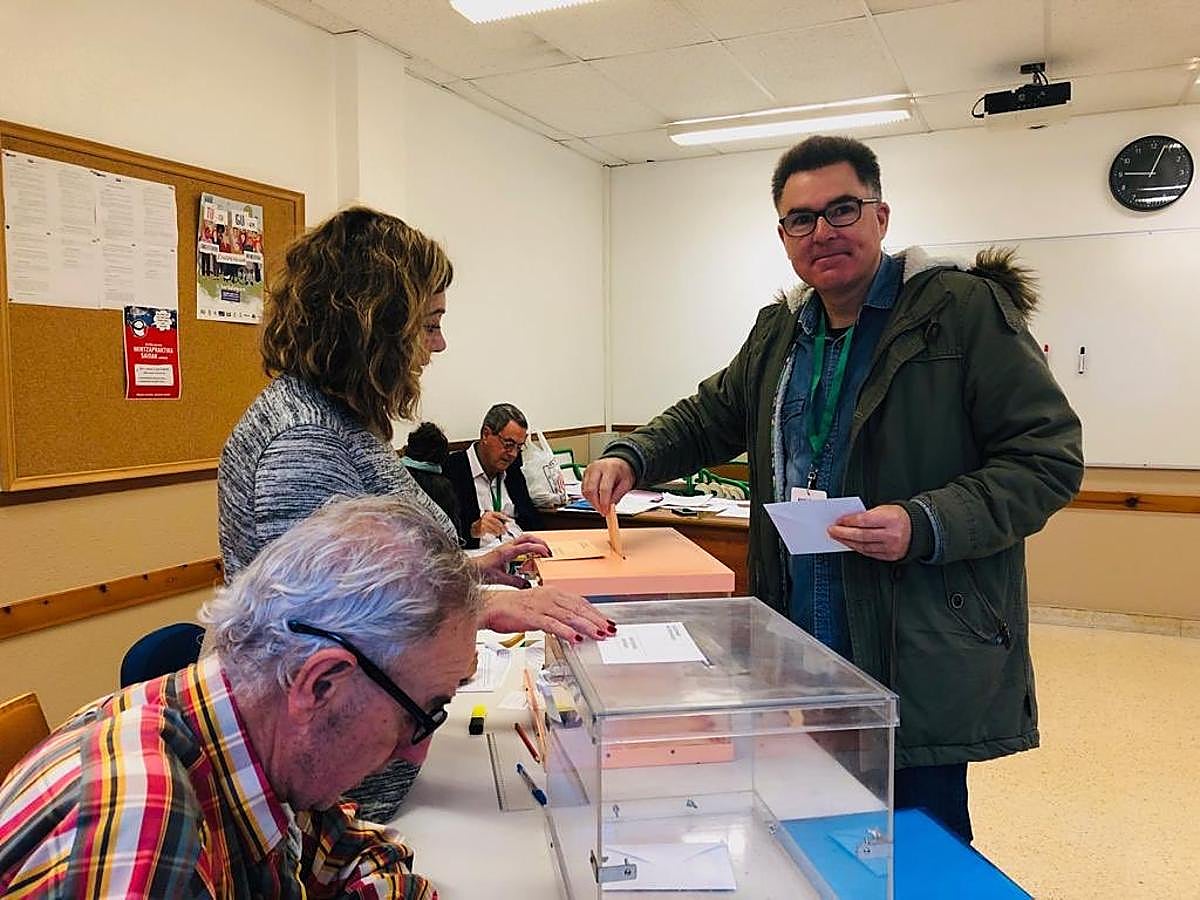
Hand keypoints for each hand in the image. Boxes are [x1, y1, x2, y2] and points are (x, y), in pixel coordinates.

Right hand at [471, 510, 510, 538]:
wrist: (474, 529)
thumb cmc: (484, 524)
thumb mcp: (491, 519)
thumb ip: (498, 519)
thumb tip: (507, 521)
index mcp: (489, 513)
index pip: (499, 514)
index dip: (505, 517)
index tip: (509, 520)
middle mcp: (486, 517)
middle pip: (497, 522)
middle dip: (503, 527)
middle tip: (506, 530)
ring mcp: (484, 522)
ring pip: (495, 527)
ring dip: (499, 531)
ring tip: (502, 533)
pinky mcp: (482, 528)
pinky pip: (491, 531)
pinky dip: (495, 533)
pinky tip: (497, 534)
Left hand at [473, 534, 550, 586]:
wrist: (471, 569)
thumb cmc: (481, 571)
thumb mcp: (501, 579)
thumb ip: (515, 582)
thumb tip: (528, 585)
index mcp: (506, 552)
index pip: (526, 546)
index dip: (538, 548)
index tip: (547, 553)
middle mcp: (507, 546)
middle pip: (527, 537)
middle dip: (540, 542)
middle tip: (548, 551)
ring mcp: (506, 546)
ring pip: (524, 538)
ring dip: (535, 542)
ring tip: (543, 551)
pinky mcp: (505, 550)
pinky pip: (520, 543)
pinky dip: (529, 546)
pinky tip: (531, 554)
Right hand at [481, 585, 614, 642]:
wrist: (491, 607)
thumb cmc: (513, 609)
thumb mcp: (539, 609)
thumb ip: (555, 616)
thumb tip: (572, 627)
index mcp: (552, 593)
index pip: (579, 602)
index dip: (595, 612)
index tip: (607, 622)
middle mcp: (549, 596)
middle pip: (578, 608)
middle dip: (596, 619)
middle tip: (610, 629)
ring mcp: (541, 605)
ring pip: (569, 616)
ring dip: (586, 626)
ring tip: (599, 634)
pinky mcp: (531, 616)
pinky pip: (552, 624)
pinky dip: (565, 631)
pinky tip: (575, 638)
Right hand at [582, 458, 634, 514]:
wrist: (618, 462)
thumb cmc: (622, 472)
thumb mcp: (626, 484)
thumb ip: (617, 495)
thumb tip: (609, 507)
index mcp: (609, 468)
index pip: (604, 488)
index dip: (604, 503)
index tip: (606, 512)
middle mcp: (597, 468)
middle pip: (591, 490)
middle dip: (596, 504)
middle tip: (602, 511)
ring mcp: (589, 471)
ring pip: (585, 491)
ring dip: (592, 502)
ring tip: (601, 506)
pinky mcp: (584, 475)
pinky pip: (583, 490)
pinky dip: (589, 498)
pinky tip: (596, 500)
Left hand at [827, 504, 910, 560]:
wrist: (918, 529)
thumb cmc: (899, 517)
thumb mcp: (885, 509)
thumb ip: (867, 515)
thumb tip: (847, 520)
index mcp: (890, 519)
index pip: (864, 521)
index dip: (848, 522)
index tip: (838, 521)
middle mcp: (892, 534)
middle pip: (862, 536)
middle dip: (844, 533)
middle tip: (833, 531)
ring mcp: (891, 547)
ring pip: (864, 546)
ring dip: (848, 542)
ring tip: (839, 538)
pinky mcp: (890, 556)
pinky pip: (870, 553)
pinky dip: (858, 548)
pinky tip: (851, 544)